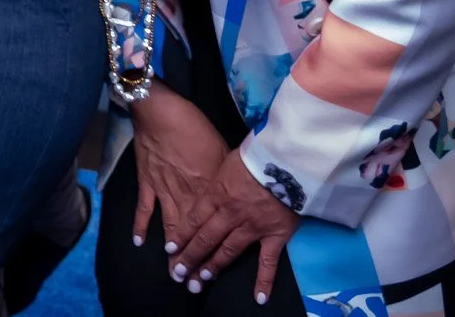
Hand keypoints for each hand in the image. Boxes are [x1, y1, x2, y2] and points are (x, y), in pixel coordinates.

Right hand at [126, 81, 226, 256]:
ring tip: (173, 272)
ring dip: (172, 250)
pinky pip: (145, 208)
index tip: (213, 272)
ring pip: (170, 226)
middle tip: (191, 283)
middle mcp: (187, 196)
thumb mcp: (221, 152)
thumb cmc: (196, 127)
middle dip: (192, 260)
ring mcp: (164, 190)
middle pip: (192, 234)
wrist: (162, 111)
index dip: (213, 252)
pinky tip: (140, 242)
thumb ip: (227, 180)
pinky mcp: (147, 181)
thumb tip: (235, 196)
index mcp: (209, 190)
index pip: (212, 228)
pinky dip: (142, 225)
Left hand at [171, 148, 298, 302]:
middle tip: (178, 272)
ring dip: (213, 266)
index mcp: (216, 194)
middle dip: (190, 257)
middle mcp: (229, 213)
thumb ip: (215, 179)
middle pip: (205, 238)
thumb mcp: (225, 161)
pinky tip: (258, 297)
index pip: (193, 219)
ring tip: (200, 279)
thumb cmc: (254, 155)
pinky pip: (268, 261)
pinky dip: (264, 281)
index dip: (181, 236)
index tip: (169, 249)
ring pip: (228, 251)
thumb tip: (205, 184)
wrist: (285, 158)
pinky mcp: (275, 235)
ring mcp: (252, 226)